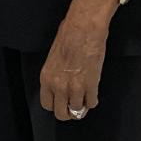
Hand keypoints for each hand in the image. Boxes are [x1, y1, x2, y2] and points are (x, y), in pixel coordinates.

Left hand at [39, 0, 115, 119]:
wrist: (83, 27)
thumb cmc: (68, 36)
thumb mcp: (53, 58)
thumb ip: (55, 75)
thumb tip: (61, 86)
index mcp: (46, 78)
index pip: (47, 105)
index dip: (56, 105)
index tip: (62, 102)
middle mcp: (58, 86)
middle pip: (61, 113)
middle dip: (69, 112)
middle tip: (75, 105)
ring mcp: (74, 87)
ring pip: (77, 111)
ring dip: (82, 106)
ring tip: (85, 96)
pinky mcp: (90, 85)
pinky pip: (91, 103)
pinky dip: (93, 100)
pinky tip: (93, 93)